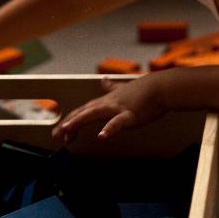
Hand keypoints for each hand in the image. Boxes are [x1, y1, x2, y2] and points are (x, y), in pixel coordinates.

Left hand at [52, 75, 168, 141]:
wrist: (162, 87)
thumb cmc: (145, 90)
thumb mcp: (123, 88)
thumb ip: (111, 87)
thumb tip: (103, 80)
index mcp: (106, 101)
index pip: (84, 110)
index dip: (72, 120)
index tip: (63, 131)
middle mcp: (107, 104)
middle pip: (83, 113)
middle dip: (68, 123)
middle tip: (56, 134)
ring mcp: (117, 108)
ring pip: (93, 114)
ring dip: (79, 121)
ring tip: (67, 130)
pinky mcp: (130, 114)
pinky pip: (117, 122)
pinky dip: (109, 129)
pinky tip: (102, 137)